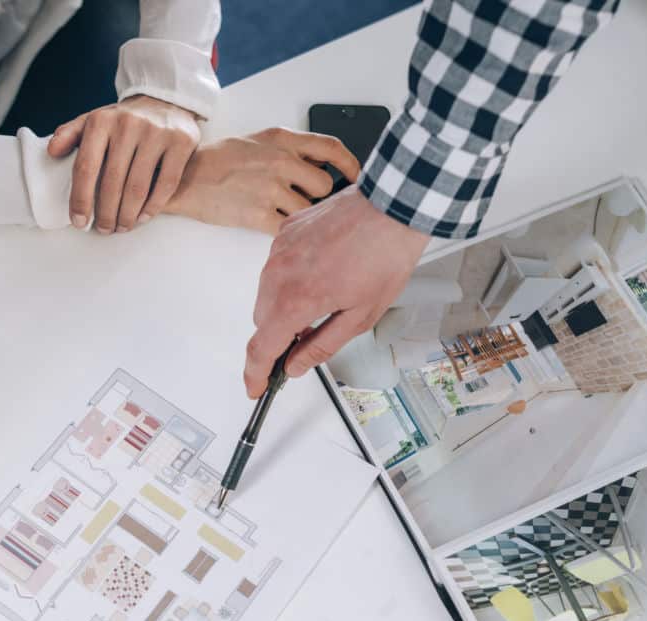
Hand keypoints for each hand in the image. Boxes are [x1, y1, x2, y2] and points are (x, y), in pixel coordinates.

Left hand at [48, 95, 199, 233]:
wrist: (165, 100)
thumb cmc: (123, 120)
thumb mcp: (94, 120)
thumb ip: (70, 134)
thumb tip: (51, 151)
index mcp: (101, 121)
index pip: (86, 167)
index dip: (81, 199)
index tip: (79, 222)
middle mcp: (128, 125)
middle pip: (112, 182)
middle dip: (106, 213)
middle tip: (104, 230)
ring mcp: (156, 133)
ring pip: (138, 187)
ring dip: (128, 215)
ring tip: (122, 227)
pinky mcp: (181, 142)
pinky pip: (165, 184)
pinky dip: (153, 207)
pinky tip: (144, 217)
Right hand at [167, 128, 360, 234]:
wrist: (186, 179)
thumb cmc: (220, 161)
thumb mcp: (258, 141)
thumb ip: (290, 149)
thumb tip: (322, 163)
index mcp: (282, 139)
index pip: (332, 148)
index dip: (350, 165)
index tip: (355, 177)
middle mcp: (280, 161)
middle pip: (323, 185)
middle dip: (316, 195)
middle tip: (300, 198)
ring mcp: (270, 188)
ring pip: (307, 209)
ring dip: (298, 213)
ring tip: (276, 208)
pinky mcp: (258, 214)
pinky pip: (288, 228)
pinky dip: (285, 230)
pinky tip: (271, 222)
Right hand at [244, 185, 430, 396]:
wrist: (391, 207)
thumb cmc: (384, 256)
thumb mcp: (360, 316)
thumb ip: (321, 346)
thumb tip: (296, 365)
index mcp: (296, 301)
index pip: (261, 348)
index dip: (255, 374)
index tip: (255, 387)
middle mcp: (278, 274)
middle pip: (263, 321)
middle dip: (280, 335)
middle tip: (308, 336)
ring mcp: (278, 250)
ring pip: (267, 292)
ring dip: (285, 303)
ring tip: (324, 294)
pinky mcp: (284, 232)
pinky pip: (276, 265)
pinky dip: (291, 276)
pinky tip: (321, 270)